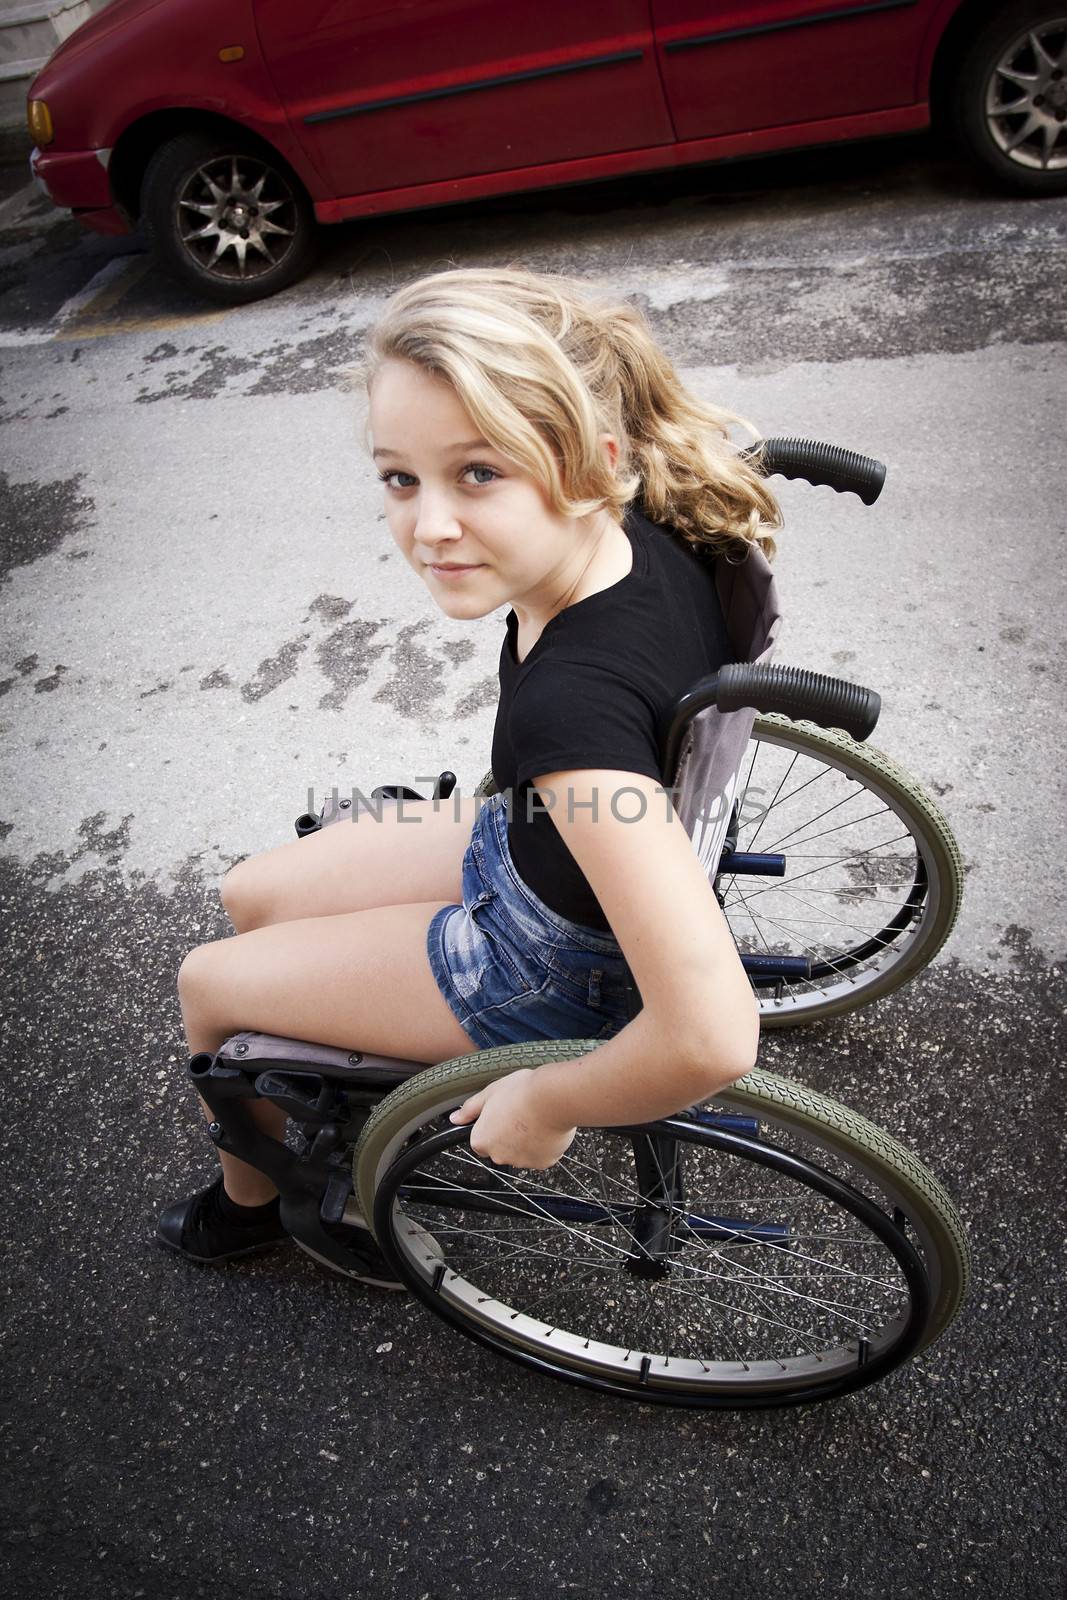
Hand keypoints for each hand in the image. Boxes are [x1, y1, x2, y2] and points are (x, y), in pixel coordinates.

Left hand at [448, 1068, 577, 1170]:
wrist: (553, 1098)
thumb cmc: (522, 1092)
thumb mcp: (490, 1092)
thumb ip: (470, 1108)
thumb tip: (455, 1118)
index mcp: (482, 1140)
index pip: (480, 1141)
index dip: (491, 1127)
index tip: (502, 1115)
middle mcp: (498, 1156)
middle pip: (500, 1149)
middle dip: (508, 1136)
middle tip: (519, 1114)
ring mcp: (521, 1161)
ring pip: (521, 1152)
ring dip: (526, 1140)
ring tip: (534, 1118)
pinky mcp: (542, 1163)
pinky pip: (540, 1155)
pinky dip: (543, 1145)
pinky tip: (546, 1127)